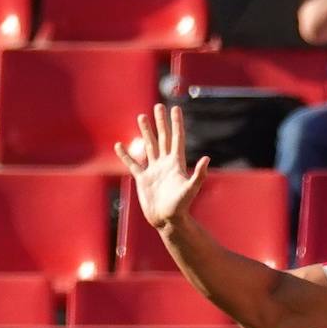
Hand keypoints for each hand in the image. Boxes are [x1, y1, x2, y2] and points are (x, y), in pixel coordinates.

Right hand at [114, 105, 207, 231]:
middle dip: (161, 122)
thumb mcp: (191, 189)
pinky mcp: (143, 179)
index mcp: (176, 164)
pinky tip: (119, 145)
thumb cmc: (181, 207)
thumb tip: (207, 158)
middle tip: (158, 106)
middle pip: (163, 138)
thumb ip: (199, 174)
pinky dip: (125, 155)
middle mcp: (165, 164)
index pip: (177, 138)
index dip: (176, 123)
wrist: (167, 221)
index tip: (175, 108)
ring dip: (146, 132)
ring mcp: (154, 170)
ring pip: (149, 146)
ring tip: (142, 117)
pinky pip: (133, 164)